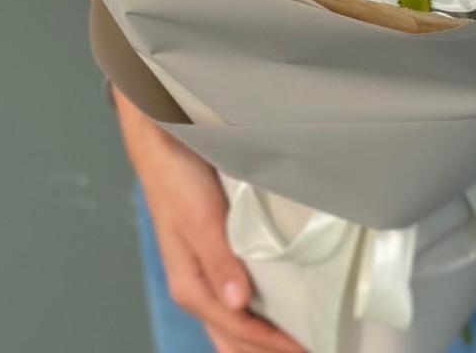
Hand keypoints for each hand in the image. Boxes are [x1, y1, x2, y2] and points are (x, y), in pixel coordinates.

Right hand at [114, 88, 304, 352]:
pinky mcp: (213, 256)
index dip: (273, 344)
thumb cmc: (177, 179)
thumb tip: (239, 305)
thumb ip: (219, 260)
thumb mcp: (199, 218)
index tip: (309, 347)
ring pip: (234, 324)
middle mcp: (197, 286)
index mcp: (191, 285)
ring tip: (299, 342)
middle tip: (313, 347)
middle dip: (268, 350)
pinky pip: (235, 301)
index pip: (237, 329)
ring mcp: (205, 274)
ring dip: (262, 339)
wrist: (162, 143)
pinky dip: (256, 317)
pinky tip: (277, 315)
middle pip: (234, 337)